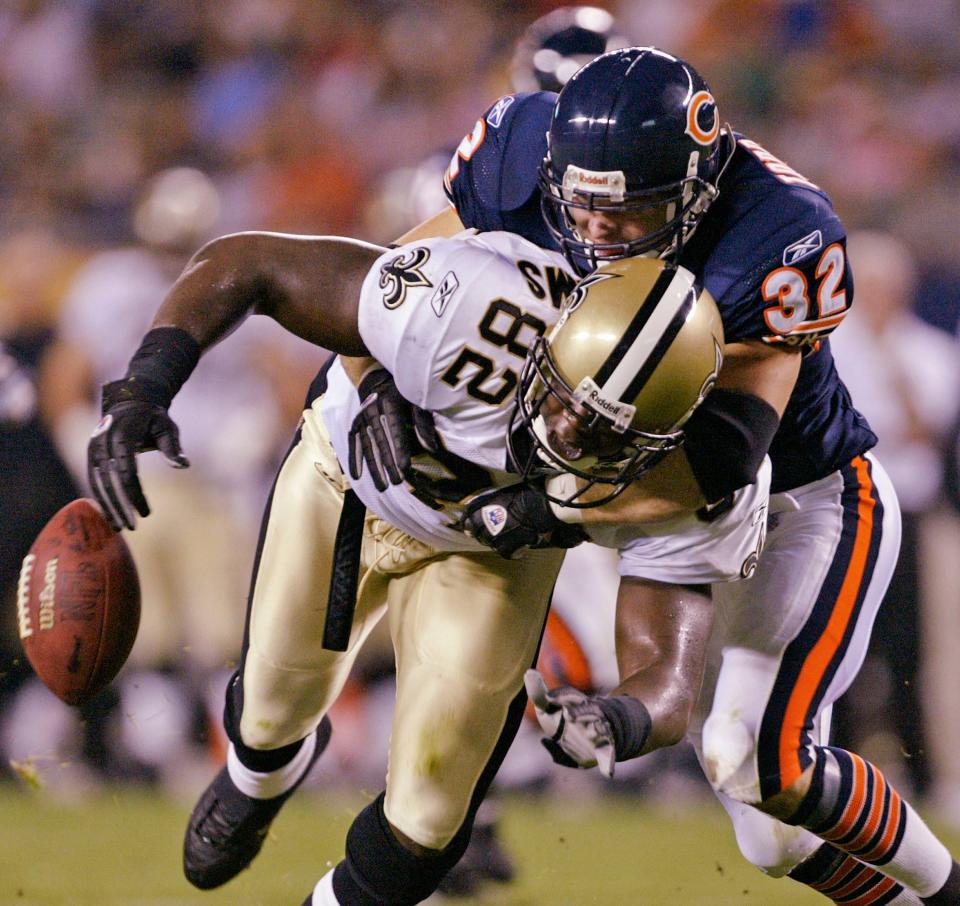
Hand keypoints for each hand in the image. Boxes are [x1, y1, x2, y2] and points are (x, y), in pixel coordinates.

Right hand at [87, 380, 188, 530]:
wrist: (130, 400)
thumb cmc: (153, 417)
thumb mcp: (166, 427)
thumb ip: (172, 447)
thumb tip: (184, 465)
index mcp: (121, 436)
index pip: (126, 473)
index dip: (135, 495)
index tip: (146, 514)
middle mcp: (102, 444)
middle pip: (110, 482)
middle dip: (120, 507)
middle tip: (131, 528)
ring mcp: (93, 450)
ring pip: (98, 484)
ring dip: (108, 506)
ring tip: (119, 527)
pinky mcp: (91, 455)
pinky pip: (93, 480)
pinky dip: (101, 498)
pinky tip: (110, 514)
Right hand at [348, 368, 437, 491]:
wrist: (374, 376)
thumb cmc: (402, 390)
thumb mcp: (416, 399)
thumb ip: (423, 422)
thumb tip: (432, 448)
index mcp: (390, 402)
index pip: (396, 429)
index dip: (400, 449)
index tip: (405, 467)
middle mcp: (373, 410)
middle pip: (381, 441)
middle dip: (388, 463)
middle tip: (396, 482)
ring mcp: (361, 418)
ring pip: (368, 446)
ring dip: (374, 468)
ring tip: (381, 487)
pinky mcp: (355, 424)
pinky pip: (354, 444)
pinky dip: (355, 460)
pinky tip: (356, 476)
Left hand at [460, 481, 585, 557]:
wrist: (538, 506)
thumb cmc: (524, 495)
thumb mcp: (502, 493)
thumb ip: (490, 502)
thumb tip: (485, 508)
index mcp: (480, 508)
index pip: (466, 519)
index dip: (468, 523)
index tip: (469, 526)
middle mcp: (483, 522)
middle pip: (476, 533)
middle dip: (482, 533)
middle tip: (493, 532)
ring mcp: (493, 536)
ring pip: (489, 543)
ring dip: (496, 542)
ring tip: (507, 538)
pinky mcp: (505, 547)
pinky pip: (504, 552)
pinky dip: (512, 551)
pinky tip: (518, 548)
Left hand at [524, 670, 614, 777]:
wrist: (593, 737)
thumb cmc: (564, 721)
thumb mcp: (549, 707)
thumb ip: (539, 694)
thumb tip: (528, 672)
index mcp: (575, 703)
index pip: (569, 697)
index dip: (561, 696)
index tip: (549, 698)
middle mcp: (590, 715)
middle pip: (587, 711)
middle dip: (579, 712)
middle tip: (567, 714)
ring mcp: (598, 732)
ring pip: (600, 729)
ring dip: (596, 731)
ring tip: (593, 733)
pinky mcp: (603, 749)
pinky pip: (608, 755)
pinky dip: (607, 764)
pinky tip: (607, 773)